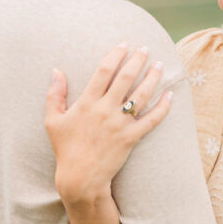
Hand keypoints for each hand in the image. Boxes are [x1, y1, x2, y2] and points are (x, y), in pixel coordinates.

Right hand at [45, 45, 172, 205]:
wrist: (80, 178)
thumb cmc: (65, 149)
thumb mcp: (53, 121)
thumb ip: (54, 94)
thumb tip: (56, 70)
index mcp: (86, 102)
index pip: (104, 70)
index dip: (116, 54)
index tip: (124, 44)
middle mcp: (105, 110)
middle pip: (126, 77)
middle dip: (137, 60)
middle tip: (146, 49)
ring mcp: (119, 124)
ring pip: (141, 95)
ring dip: (152, 77)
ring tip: (159, 65)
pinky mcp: (131, 138)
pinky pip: (152, 120)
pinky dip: (163, 107)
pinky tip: (170, 95)